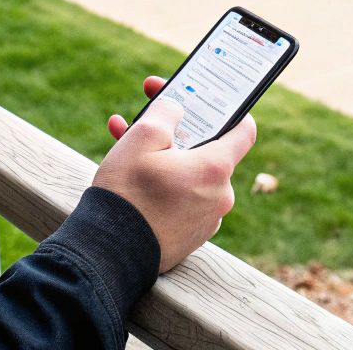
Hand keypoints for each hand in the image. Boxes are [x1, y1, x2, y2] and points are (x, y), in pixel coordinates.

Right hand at [93, 75, 256, 273]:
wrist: (109, 253)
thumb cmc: (127, 193)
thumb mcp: (141, 138)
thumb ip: (166, 113)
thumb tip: (177, 109)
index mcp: (216, 168)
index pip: (244, 130)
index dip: (229, 110)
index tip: (209, 99)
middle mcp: (220, 195)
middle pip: (207, 150)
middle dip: (176, 129)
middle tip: (149, 110)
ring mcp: (207, 219)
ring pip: (189, 174)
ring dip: (162, 155)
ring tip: (124, 137)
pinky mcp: (190, 235)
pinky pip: (182, 198)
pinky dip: (164, 183)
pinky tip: (133, 173)